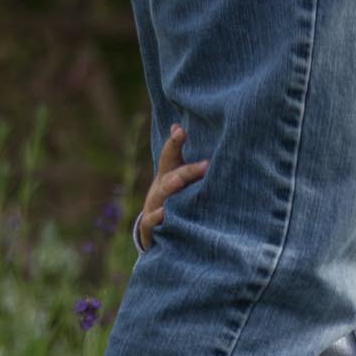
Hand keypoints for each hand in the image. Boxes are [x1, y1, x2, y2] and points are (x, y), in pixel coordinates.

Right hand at [138, 123, 208, 248]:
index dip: (174, 143)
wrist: (154, 229)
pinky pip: (151, 221)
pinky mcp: (150, 226)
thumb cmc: (174, 197)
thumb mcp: (177, 177)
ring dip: (170, 188)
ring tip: (179, 181)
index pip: (170, 156)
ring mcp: (153, 205)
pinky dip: (157, 218)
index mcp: (168, 174)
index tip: (181, 130)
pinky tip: (164, 214)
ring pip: (161, 195)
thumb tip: (179, 126)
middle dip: (188, 170)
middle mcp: (160, 188)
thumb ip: (181, 157)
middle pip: (172, 176)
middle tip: (205, 165)